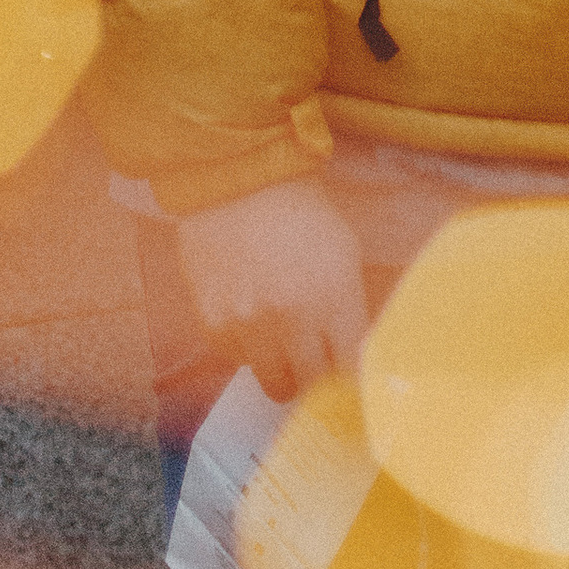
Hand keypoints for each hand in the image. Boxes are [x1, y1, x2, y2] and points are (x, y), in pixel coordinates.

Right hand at [171, 173, 370, 401]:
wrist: (241, 183)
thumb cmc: (303, 216)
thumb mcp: (345, 255)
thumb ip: (349, 311)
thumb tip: (351, 361)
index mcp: (334, 298)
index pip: (351, 369)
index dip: (354, 381)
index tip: (351, 382)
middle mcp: (291, 319)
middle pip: (312, 384)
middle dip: (319, 378)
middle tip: (317, 364)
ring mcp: (249, 325)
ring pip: (274, 384)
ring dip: (283, 370)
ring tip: (284, 345)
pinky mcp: (214, 325)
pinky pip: (238, 361)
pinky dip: (248, 350)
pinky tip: (251, 318)